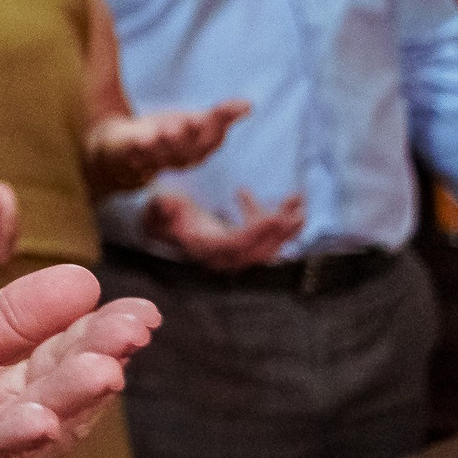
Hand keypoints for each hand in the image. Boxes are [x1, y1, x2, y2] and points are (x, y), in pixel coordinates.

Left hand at [0, 265, 157, 457]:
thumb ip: (10, 318)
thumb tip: (84, 280)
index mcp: (12, 396)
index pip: (64, 362)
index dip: (103, 338)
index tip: (143, 312)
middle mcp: (3, 439)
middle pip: (58, 399)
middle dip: (98, 364)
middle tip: (134, 331)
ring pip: (24, 435)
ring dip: (65, 404)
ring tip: (104, 372)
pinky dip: (0, 440)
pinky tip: (34, 419)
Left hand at [85, 100, 249, 194]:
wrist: (126, 152)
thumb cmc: (171, 135)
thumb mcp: (197, 122)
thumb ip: (222, 115)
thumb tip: (250, 104)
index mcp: (199, 150)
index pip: (212, 139)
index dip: (216, 126)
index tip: (220, 112)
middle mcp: (179, 159)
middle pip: (188, 149)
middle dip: (190, 136)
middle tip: (192, 121)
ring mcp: (154, 160)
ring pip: (162, 155)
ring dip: (165, 143)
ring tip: (167, 129)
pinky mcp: (130, 158)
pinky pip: (135, 156)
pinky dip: (138, 149)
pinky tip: (140, 139)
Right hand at [139, 186, 303, 270]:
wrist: (168, 225)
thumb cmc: (165, 213)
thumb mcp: (159, 206)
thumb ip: (161, 206)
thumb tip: (165, 204)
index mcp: (206, 248)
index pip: (236, 244)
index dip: (256, 232)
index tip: (275, 216)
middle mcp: (224, 258)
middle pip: (259, 249)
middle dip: (280, 229)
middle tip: (295, 205)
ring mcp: (237, 256)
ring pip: (269, 246)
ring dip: (287, 225)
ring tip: (297, 198)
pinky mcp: (246, 249)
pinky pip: (270, 241)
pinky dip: (282, 225)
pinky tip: (288, 203)